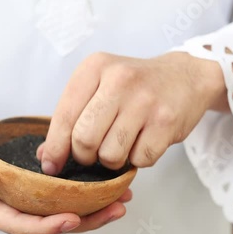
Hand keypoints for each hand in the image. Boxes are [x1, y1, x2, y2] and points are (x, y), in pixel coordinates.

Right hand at [0, 104, 130, 233]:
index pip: (18, 224)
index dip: (45, 227)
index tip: (71, 218)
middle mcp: (6, 202)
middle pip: (47, 223)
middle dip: (83, 221)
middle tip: (115, 210)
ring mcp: (20, 192)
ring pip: (57, 209)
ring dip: (90, 208)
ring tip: (120, 199)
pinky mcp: (30, 179)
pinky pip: (57, 191)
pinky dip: (81, 189)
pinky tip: (104, 182)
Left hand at [40, 52, 227, 173]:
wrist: (185, 77)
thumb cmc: (133, 86)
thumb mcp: (99, 87)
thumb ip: (72, 118)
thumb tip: (47, 157)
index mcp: (94, 67)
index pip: (64, 116)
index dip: (54, 148)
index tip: (51, 165)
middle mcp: (119, 79)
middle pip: (84, 140)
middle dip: (84, 156)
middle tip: (93, 152)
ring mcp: (145, 100)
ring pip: (110, 155)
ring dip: (112, 160)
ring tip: (120, 144)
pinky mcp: (166, 121)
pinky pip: (139, 160)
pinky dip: (137, 160)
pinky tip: (142, 141)